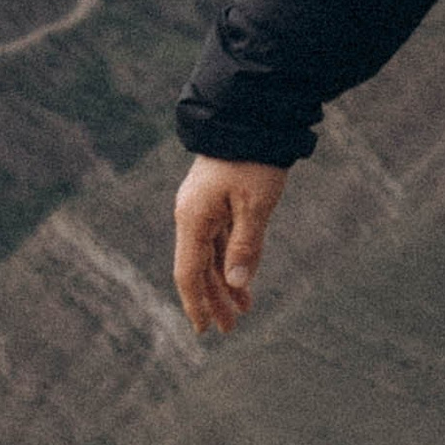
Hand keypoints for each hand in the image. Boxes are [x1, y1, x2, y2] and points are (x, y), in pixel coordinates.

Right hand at [172, 155, 289, 336]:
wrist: (251, 113)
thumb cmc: (254, 159)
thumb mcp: (256, 205)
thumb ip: (245, 246)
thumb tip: (235, 284)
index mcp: (193, 219)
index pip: (189, 273)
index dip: (196, 304)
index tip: (204, 331)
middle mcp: (191, 215)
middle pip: (199, 267)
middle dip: (215, 298)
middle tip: (232, 328)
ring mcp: (203, 205)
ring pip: (211, 253)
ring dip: (225, 280)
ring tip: (245, 308)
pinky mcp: (216, 197)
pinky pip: (220, 237)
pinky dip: (231, 258)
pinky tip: (244, 275)